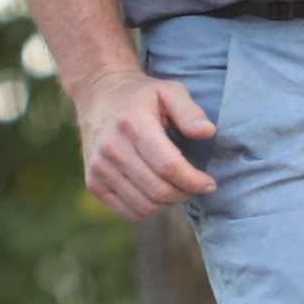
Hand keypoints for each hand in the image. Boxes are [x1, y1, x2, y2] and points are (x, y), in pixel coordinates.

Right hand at [77, 65, 215, 221]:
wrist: (98, 95)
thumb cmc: (142, 95)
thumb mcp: (170, 91)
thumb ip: (190, 111)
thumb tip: (208, 132)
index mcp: (133, 123)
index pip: (168, 166)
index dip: (194, 181)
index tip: (209, 183)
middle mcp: (111, 148)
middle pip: (158, 190)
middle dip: (185, 193)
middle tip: (196, 186)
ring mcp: (99, 168)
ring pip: (145, 206)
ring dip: (169, 203)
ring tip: (177, 188)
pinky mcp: (93, 182)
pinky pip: (129, 212)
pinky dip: (150, 209)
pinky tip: (157, 193)